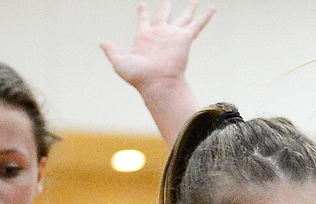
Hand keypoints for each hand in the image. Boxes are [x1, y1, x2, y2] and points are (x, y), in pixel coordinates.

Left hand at [100, 1, 214, 90]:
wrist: (157, 83)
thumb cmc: (139, 76)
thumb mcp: (119, 62)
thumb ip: (112, 51)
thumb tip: (102, 42)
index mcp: (145, 37)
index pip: (144, 20)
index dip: (142, 11)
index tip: (142, 4)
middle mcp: (161, 34)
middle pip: (164, 15)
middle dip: (166, 7)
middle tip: (167, 0)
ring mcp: (173, 36)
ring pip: (183, 18)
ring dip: (189, 9)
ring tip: (194, 0)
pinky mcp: (185, 39)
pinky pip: (198, 25)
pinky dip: (206, 16)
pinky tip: (212, 7)